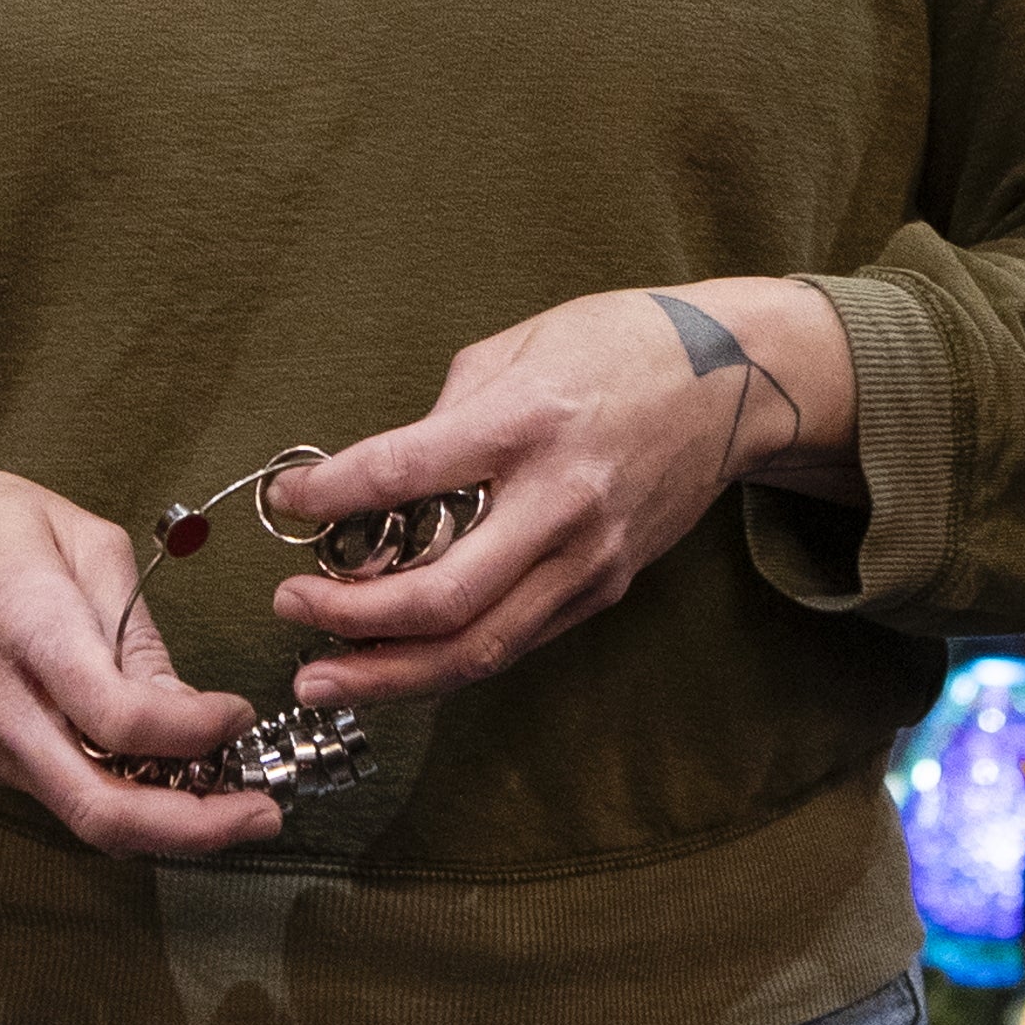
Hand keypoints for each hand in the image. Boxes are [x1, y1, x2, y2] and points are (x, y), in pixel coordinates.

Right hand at [0, 441, 285, 858]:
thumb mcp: (74, 536)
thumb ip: (134, 627)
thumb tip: (188, 706)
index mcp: (26, 627)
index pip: (120, 719)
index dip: (196, 732)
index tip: (239, 712)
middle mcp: (0, 704)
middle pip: (100, 808)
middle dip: (195, 829)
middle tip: (262, 813)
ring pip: (85, 818)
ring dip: (169, 825)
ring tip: (235, 798)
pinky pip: (66, 796)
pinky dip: (129, 802)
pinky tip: (173, 777)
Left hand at [263, 280, 853, 709]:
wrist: (736, 380)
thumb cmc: (617, 347)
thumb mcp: (515, 349)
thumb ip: (442, 421)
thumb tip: (370, 482)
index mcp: (527, 422)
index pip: (407, 473)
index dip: (332, 496)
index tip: (288, 500)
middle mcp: (560, 502)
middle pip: (443, 598)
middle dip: (351, 619)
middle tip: (288, 610)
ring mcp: (588, 557)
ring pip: (479, 647)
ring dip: (389, 673)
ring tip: (322, 678)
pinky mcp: (603, 588)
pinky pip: (513, 641)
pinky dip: (446, 659)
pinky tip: (393, 662)